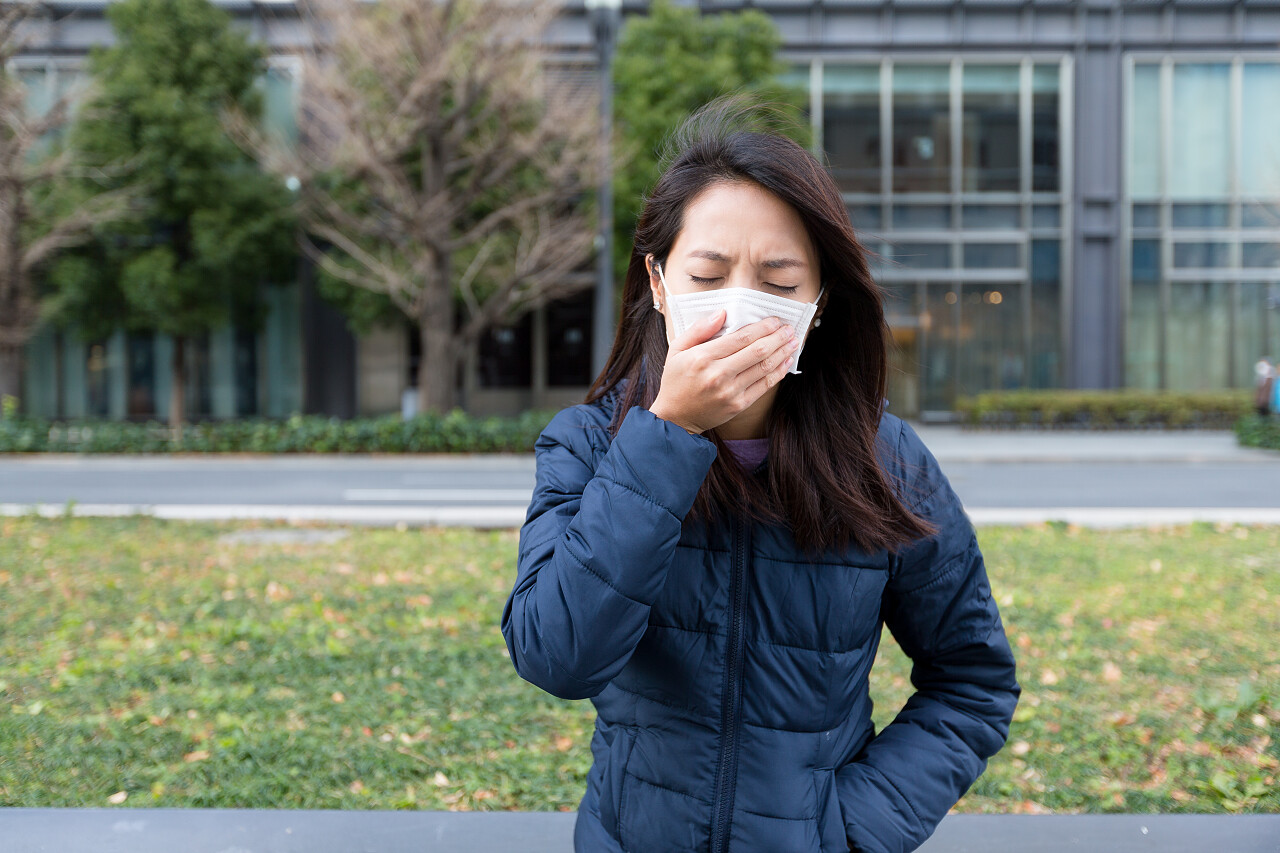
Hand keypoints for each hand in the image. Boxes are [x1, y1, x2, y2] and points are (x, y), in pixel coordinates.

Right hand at [648, 309, 798, 434]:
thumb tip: (722, 313)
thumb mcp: (677, 349)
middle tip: (789, 329)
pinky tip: (786, 362)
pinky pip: (764, 386)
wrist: (675, 418)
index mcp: (703, 357)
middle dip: (778, 337)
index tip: (774, 320)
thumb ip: (699, 329)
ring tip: (793, 342)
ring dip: (783, 353)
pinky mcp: (738, 405)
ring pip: (764, 367)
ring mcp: (730, 391)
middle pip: (757, 351)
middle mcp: (718, 374)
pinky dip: (778, 372)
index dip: (762, 328)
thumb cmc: (676, 380)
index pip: (741, 338)